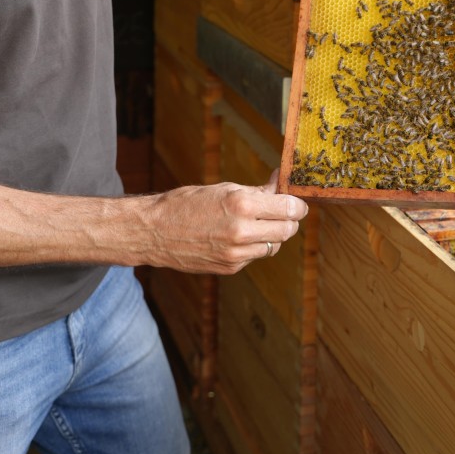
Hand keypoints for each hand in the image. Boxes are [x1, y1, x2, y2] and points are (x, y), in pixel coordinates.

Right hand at [146, 170, 308, 273]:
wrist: (156, 232)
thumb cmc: (188, 203)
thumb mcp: (224, 188)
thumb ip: (257, 191)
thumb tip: (280, 185)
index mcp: (242, 205)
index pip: (288, 209)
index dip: (297, 205)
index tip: (298, 202)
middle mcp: (242, 232)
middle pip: (287, 230)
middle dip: (289, 220)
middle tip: (283, 210)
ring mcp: (237, 254)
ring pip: (274, 246)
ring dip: (273, 234)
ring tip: (258, 221)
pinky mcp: (230, 268)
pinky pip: (255, 256)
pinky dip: (254, 245)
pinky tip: (240, 235)